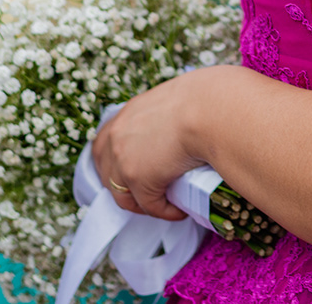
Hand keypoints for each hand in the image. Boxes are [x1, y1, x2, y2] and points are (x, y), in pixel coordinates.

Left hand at [92, 74, 210, 219]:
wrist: (207, 110)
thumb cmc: (203, 100)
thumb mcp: (174, 100)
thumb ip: (164, 114)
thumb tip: (180, 125)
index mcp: (127, 114)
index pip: (104, 142)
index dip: (112, 161)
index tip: (126, 170)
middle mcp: (117, 137)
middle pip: (106, 172)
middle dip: (121, 187)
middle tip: (141, 194)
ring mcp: (124, 160)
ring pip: (123, 196)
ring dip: (141, 204)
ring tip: (163, 205)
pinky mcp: (139, 180)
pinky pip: (150, 206)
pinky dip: (165, 212)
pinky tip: (179, 211)